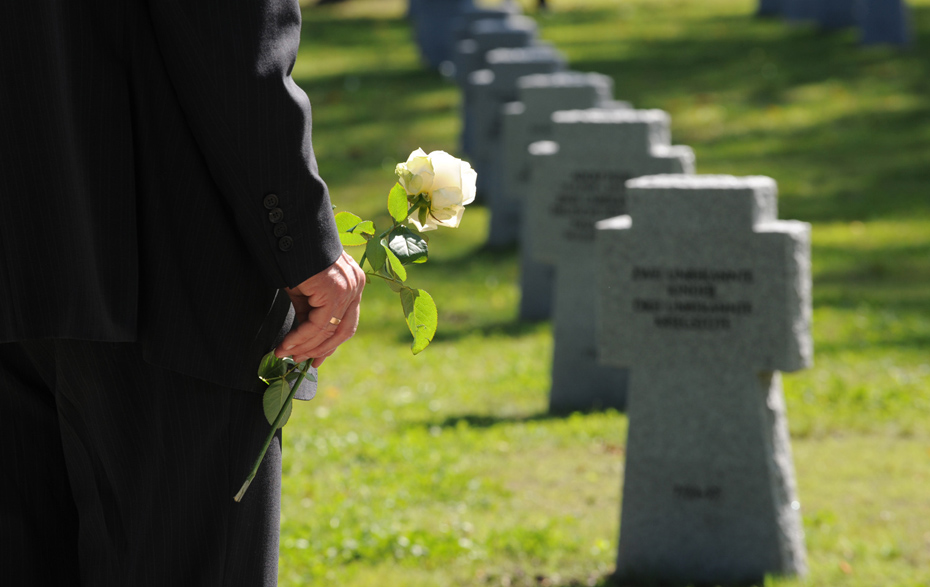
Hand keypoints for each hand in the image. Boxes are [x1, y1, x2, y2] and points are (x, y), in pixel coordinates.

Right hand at [275, 251, 364, 366]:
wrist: (287, 232)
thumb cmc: (293, 258)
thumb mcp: (304, 291)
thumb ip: (310, 314)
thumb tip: (304, 339)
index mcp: (353, 284)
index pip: (346, 322)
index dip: (330, 345)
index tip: (314, 359)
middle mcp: (356, 286)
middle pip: (343, 331)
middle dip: (320, 350)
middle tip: (299, 361)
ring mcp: (349, 288)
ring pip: (329, 331)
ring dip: (305, 347)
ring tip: (284, 353)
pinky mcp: (335, 290)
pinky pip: (318, 325)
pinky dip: (300, 338)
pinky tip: (286, 344)